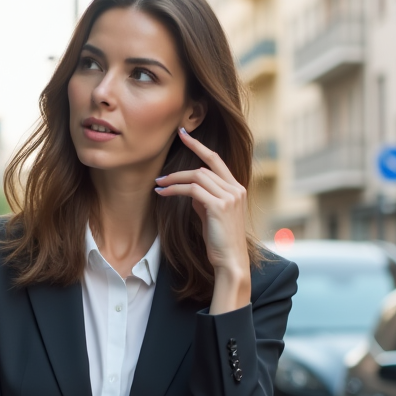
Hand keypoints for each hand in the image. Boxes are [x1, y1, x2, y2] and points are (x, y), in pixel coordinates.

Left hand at [155, 129, 251, 312]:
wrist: (230, 261)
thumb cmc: (220, 240)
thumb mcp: (212, 215)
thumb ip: (204, 199)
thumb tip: (189, 189)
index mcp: (237, 188)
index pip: (217, 160)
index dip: (199, 146)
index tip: (185, 134)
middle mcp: (236, 189)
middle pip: (204, 166)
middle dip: (182, 163)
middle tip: (163, 166)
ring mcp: (230, 196)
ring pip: (197, 176)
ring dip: (174, 180)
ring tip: (159, 185)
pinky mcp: (219, 206)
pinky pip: (192, 190)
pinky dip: (175, 190)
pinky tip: (162, 194)